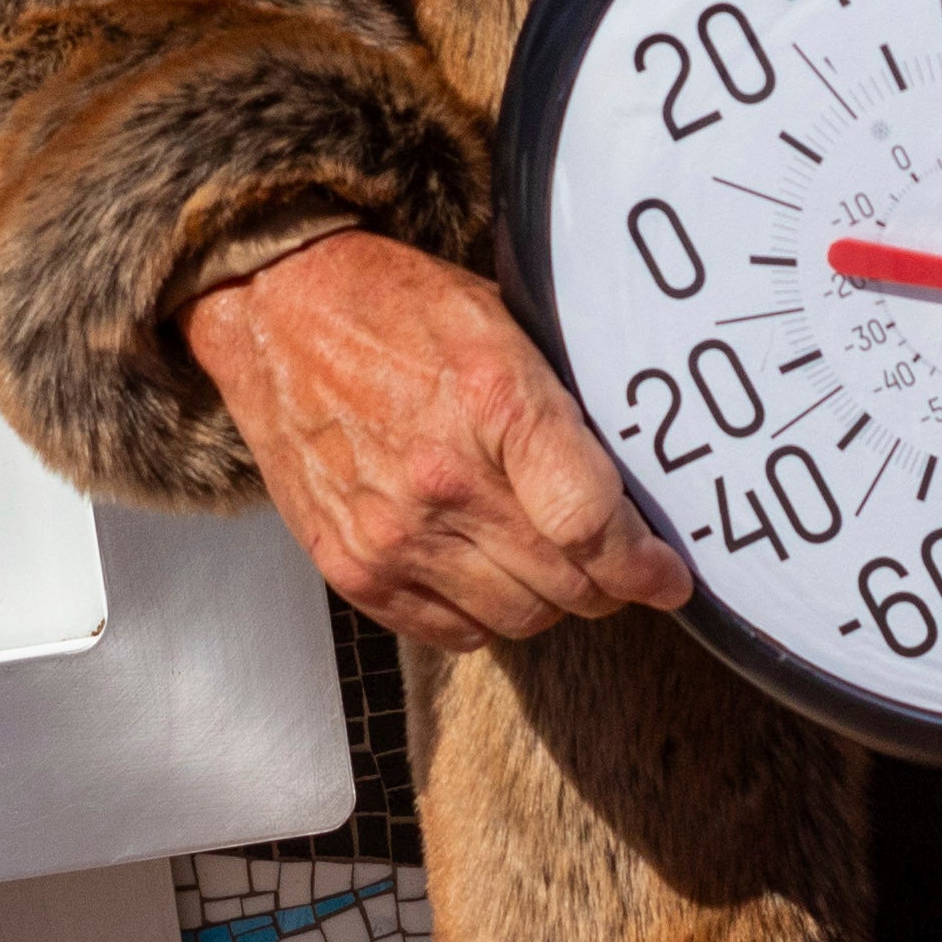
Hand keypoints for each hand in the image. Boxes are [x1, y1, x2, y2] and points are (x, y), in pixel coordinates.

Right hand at [181, 230, 692, 651]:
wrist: (274, 312)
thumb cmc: (392, 308)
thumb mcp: (501, 322)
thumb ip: (563, 407)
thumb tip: (634, 487)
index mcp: (493, 402)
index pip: (592, 525)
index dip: (645, 564)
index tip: (667, 575)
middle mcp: (442, 481)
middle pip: (566, 584)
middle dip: (606, 582)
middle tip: (613, 563)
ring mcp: (392, 534)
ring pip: (518, 618)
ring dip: (546, 599)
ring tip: (542, 558)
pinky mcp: (352, 568)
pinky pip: (453, 633)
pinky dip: (482, 612)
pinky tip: (481, 567)